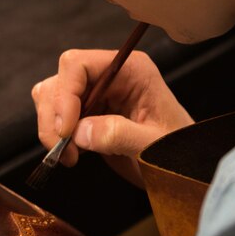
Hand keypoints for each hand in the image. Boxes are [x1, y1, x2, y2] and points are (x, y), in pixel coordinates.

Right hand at [32, 49, 192, 185]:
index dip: (65, 94)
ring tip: (69, 155)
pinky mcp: (86, 115)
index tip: (66, 130)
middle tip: (64, 149)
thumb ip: (120, 135)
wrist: (183, 171)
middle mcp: (109, 77)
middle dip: (54, 116)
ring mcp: (95, 95)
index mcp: (130, 71)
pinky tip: (72, 154)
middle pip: (60, 81)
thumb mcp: (154, 144)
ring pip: (51, 97)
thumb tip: (80, 132)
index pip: (79, 65)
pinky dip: (54, 136)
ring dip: (51, 127)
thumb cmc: (179, 153)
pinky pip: (56, 117)